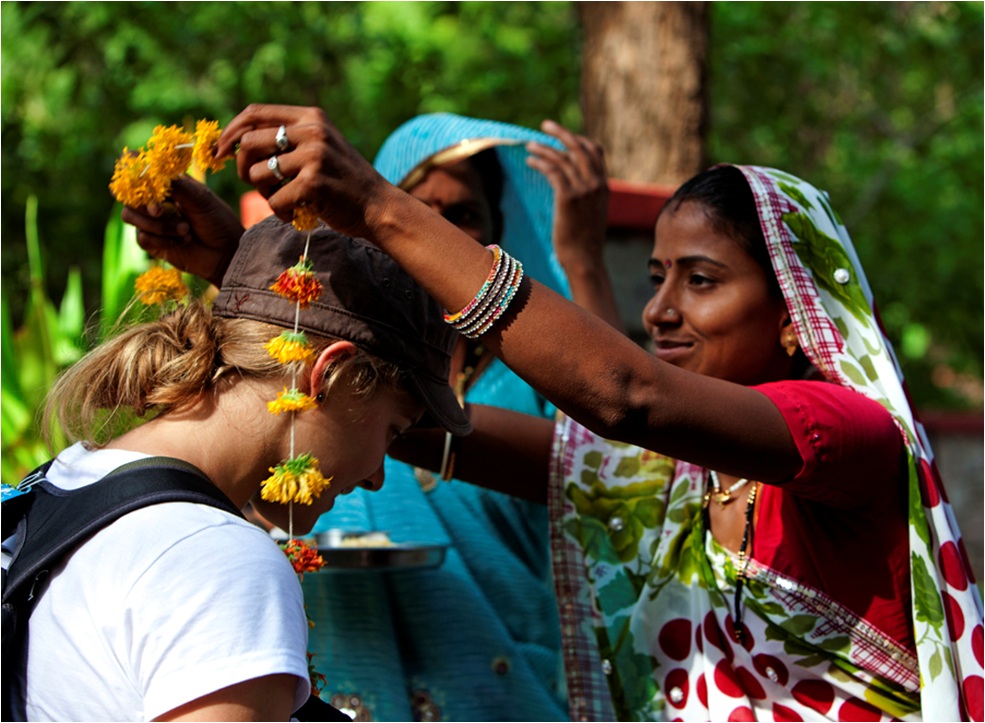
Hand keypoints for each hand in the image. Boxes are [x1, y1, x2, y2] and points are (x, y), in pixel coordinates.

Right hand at [122, 176, 243, 287]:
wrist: (227, 253)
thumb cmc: (218, 221)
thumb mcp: (200, 198)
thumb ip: (175, 184)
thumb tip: (152, 166)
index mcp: (168, 184)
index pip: (140, 172)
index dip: (134, 174)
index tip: (140, 180)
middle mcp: (156, 200)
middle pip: (128, 196)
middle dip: (142, 203)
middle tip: (160, 210)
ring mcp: (152, 222)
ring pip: (130, 216)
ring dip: (158, 224)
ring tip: (186, 229)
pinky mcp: (153, 242)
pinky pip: (142, 238)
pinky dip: (162, 240)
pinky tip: (184, 241)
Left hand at [216, 104, 395, 240]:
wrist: (378, 208)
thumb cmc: (343, 182)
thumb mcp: (320, 147)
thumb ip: (288, 139)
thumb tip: (238, 142)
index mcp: (311, 117)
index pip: (254, 113)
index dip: (230, 132)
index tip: (220, 152)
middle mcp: (312, 131)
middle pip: (249, 143)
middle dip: (244, 169)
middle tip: (258, 185)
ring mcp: (314, 157)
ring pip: (258, 175)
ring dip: (264, 194)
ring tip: (287, 200)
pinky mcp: (314, 184)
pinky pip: (274, 201)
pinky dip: (281, 214)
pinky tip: (300, 214)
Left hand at [526, 121, 622, 330]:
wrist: (585, 261)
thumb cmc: (584, 243)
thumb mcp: (591, 215)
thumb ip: (587, 198)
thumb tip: (572, 191)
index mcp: (603, 186)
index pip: (595, 152)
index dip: (578, 140)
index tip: (562, 137)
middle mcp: (596, 184)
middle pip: (579, 147)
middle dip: (561, 133)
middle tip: (545, 125)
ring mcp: (584, 190)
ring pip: (563, 158)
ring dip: (545, 148)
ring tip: (530, 146)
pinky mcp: (568, 198)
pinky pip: (553, 171)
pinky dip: (541, 162)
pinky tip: (530, 162)